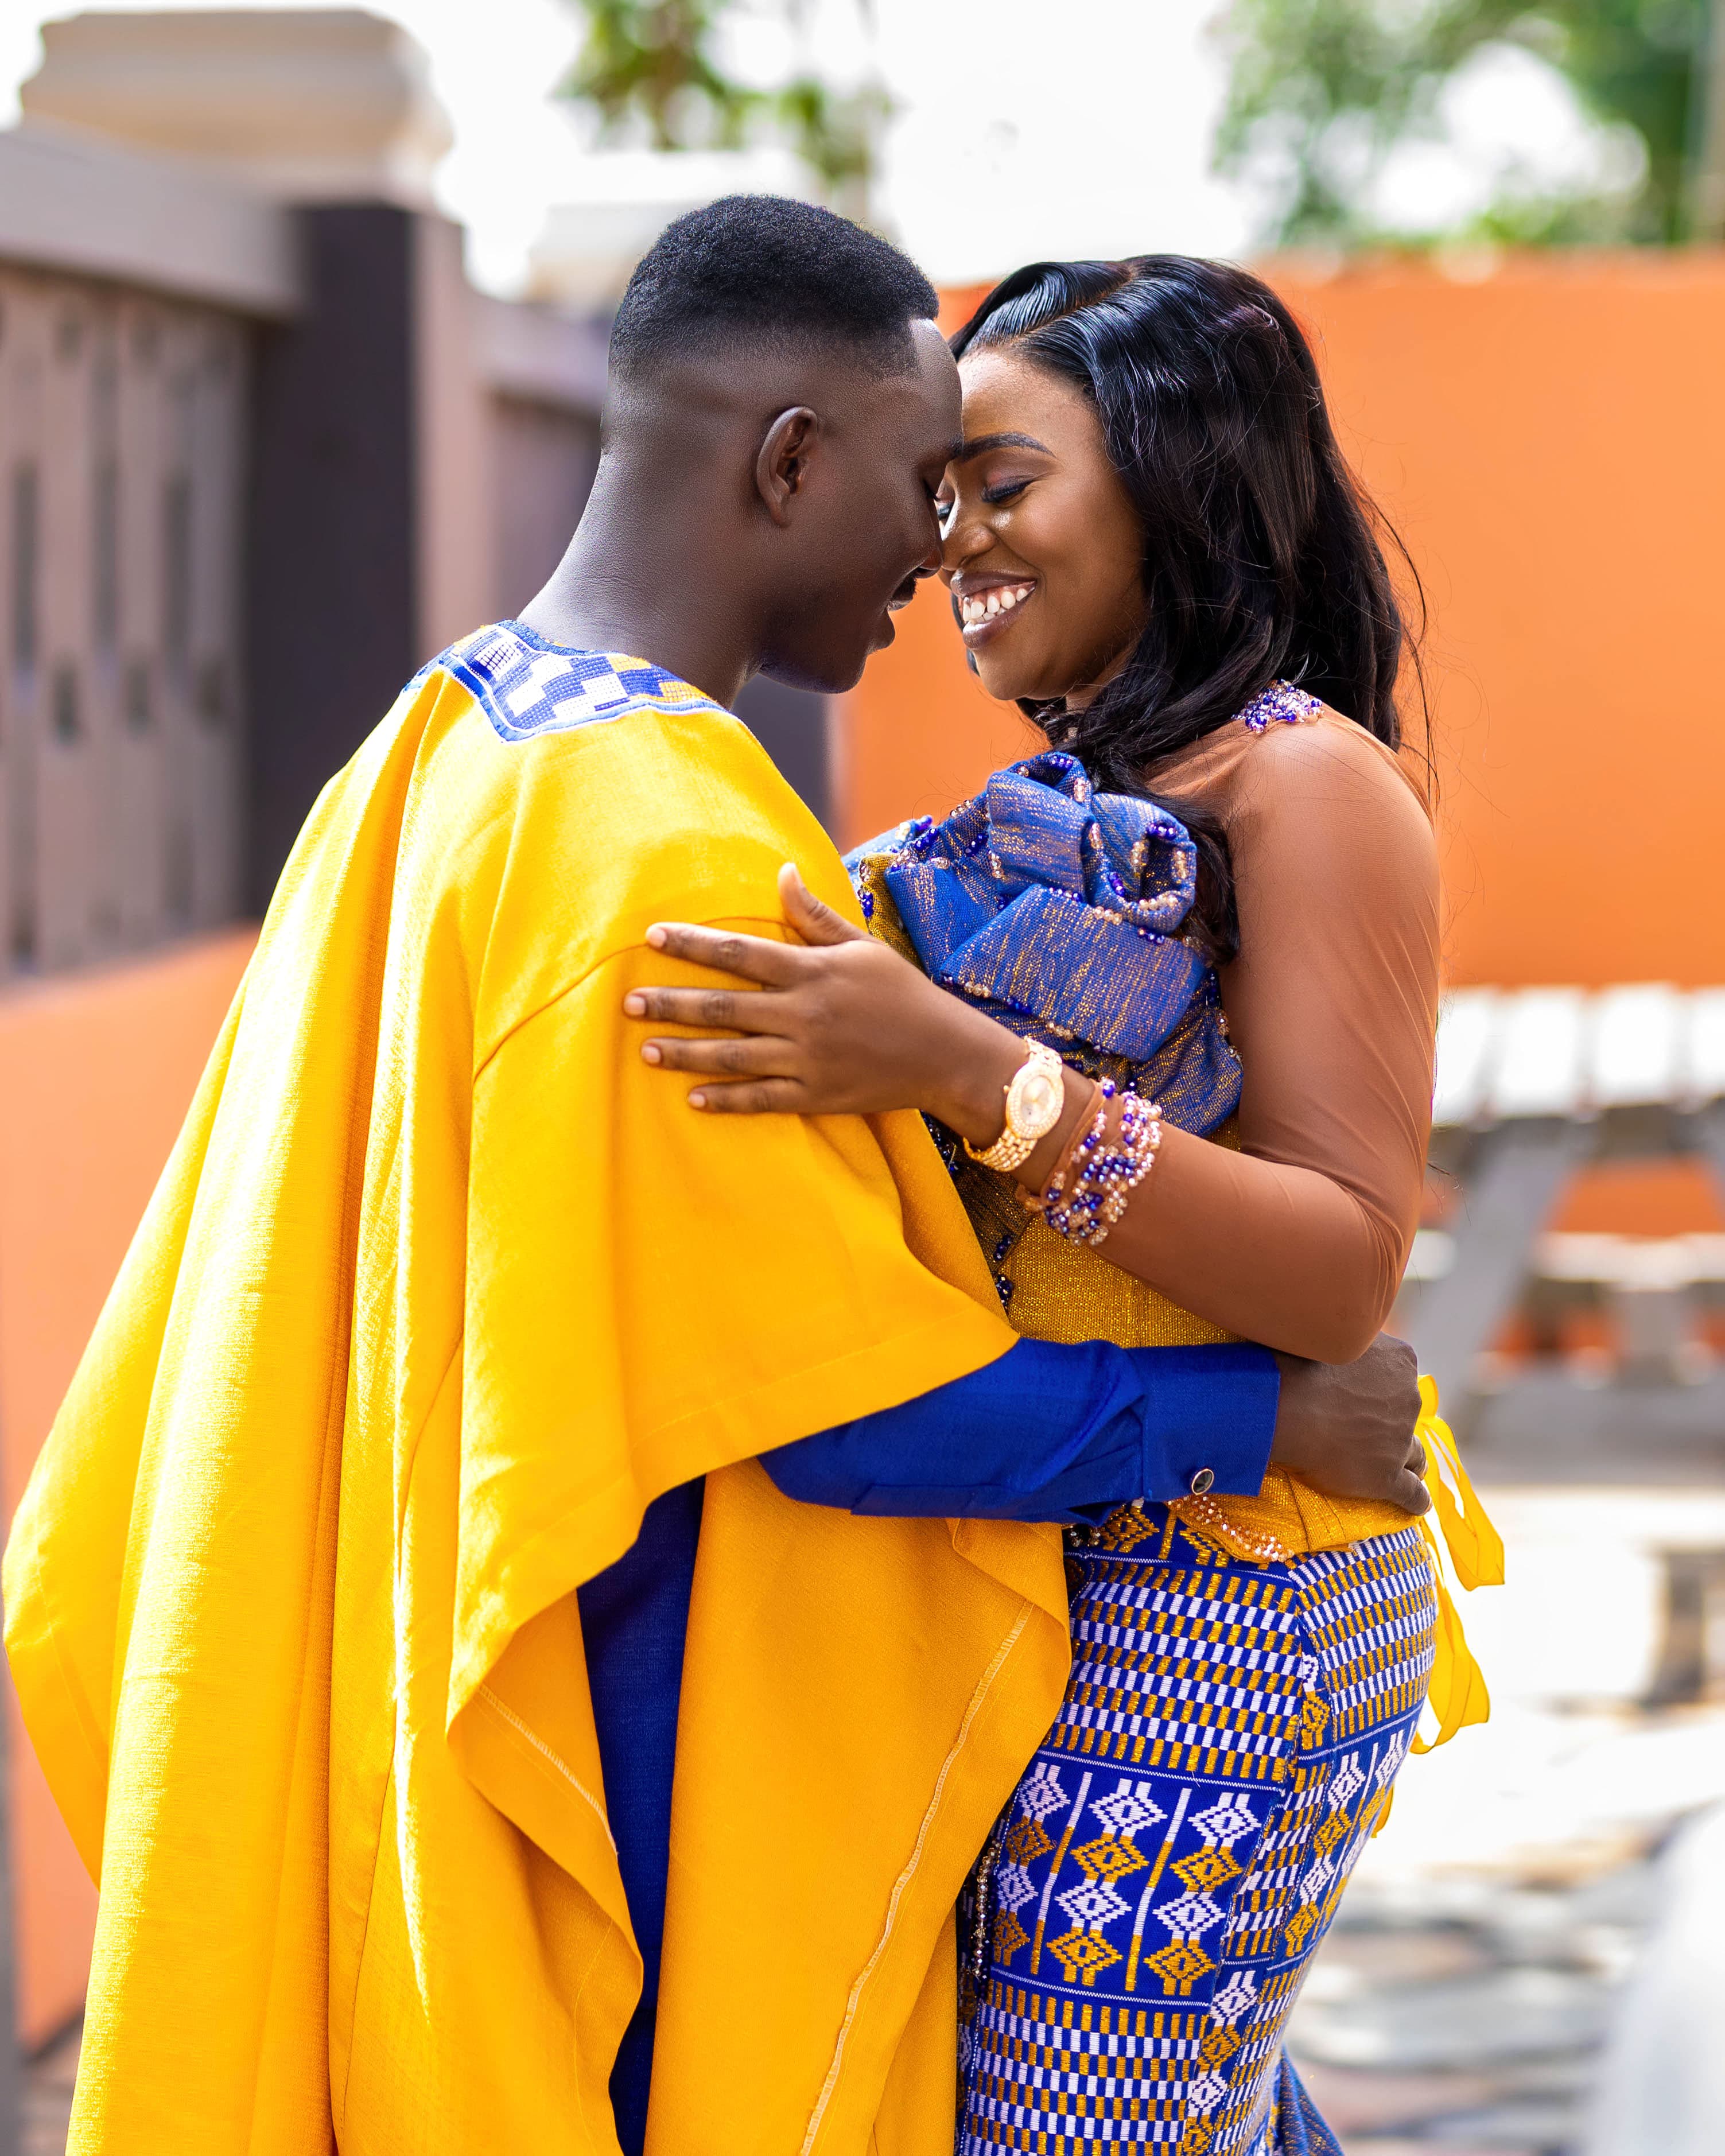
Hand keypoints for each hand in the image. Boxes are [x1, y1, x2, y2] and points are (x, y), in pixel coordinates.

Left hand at [622, 863, 1030, 1141]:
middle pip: (724, 1007)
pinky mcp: (818, 1095)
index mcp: (813, 971)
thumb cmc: (903, 992)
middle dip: (671, 1004)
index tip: (652, 937)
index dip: (693, 944)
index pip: (740, 953)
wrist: (947, 1054)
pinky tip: (693, 1099)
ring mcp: (809, 1058)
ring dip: (685, 1054)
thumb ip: (815, 916)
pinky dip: (727, 1100)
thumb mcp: (863, 947)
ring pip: (734, 1056)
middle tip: (627, 1002)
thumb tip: (781, 872)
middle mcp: (805, 1014)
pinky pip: (763, 1100)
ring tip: (644, 1050)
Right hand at [1269, 1335, 1428, 1514]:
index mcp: (1400, 1361)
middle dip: (1394, 1423)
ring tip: (1400, 1469)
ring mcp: (1400, 1441)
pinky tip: (1415, 1507)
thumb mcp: (1330, 1334)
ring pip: (1416, 1455)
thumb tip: (1335, 1335)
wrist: (1283, 1403)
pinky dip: (1415, 1501)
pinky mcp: (1387, 1478)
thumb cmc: (1297, 1362)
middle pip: (1408, 1414)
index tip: (1363, 1394)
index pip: (1401, 1375)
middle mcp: (1408, 1399)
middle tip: (1367, 1430)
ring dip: (1409, 1461)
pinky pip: (1413, 1495)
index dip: (1382, 1387)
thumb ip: (1345, 1341)